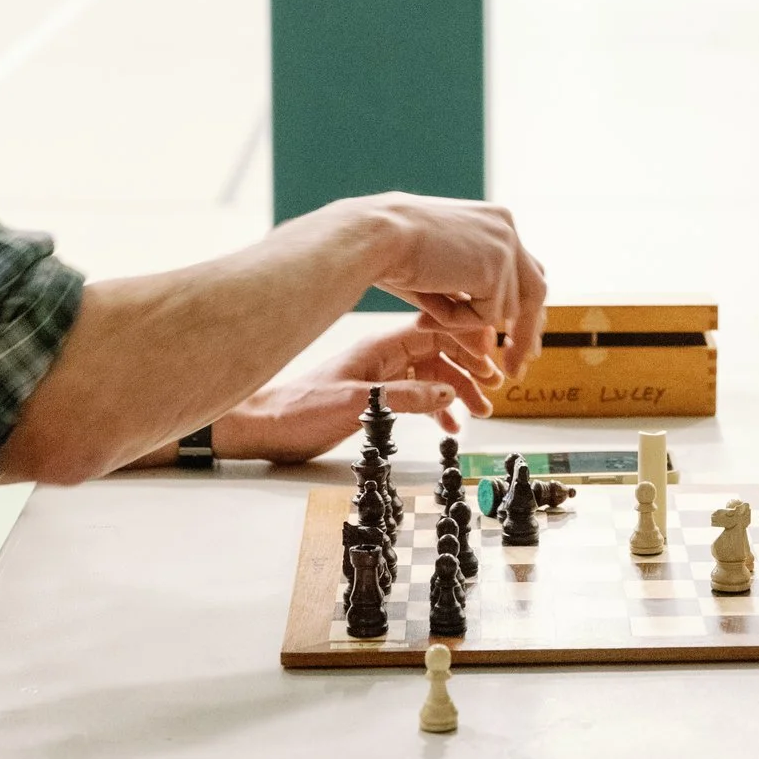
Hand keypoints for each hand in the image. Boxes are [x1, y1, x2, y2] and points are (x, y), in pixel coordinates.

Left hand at [207, 315, 504, 463]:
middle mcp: (384, 354)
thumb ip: (404, 397)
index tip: (490, 358)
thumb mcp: (356, 405)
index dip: (466, 341)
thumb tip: (448, 392)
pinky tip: (449, 424)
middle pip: (441, 351)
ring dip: (458, 390)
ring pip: (433, 373)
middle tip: (493, 389)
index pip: (435, 331)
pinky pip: (418, 393)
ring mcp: (381, 373)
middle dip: (470, 368)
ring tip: (479, 411)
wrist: (266, 427)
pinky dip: (438, 406)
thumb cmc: (300, 410)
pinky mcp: (377, 394)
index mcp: (380, 347)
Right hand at [353, 193, 548, 378]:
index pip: (525, 270)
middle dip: (526, 333)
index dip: (524, 308)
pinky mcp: (495, 268)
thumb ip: (469, 303)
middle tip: (514, 368)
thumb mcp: (441, 277)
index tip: (517, 341)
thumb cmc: (391, 250)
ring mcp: (504, 246)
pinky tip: (430, 300)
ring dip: (466, 322)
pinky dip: (457, 321)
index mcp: (495, 220)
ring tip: (427, 309)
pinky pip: (486, 317)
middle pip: (535, 290)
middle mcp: (506, 227)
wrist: (375, 234)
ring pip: (506, 310)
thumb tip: (487, 348)